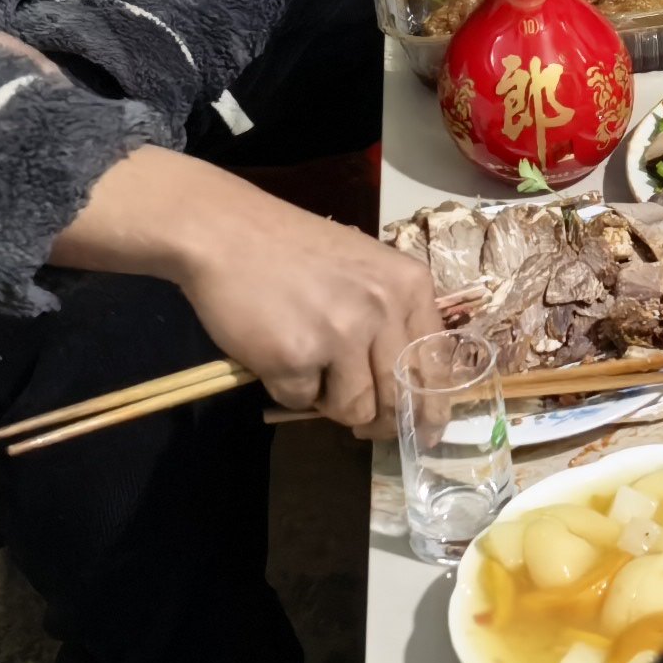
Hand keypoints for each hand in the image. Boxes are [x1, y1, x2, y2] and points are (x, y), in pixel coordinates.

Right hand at [51, 150, 442, 433]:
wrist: (225, 231)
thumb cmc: (294, 250)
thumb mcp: (366, 269)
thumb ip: (392, 318)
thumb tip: (408, 391)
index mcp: (409, 286)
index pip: (437, 364)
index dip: (432, 407)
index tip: (424, 432)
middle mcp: (384, 309)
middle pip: (400, 397)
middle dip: (382, 422)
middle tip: (366, 428)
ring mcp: (341, 334)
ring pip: (354, 409)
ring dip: (330, 402)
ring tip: (308, 366)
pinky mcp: (296, 356)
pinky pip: (301, 401)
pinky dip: (286, 389)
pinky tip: (275, 353)